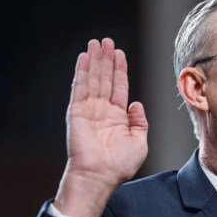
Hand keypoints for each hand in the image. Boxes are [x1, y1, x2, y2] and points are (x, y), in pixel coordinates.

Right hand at [54, 38, 147, 216]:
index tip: (119, 53)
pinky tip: (84, 58)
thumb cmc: (120, 165)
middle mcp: (102, 112)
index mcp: (117, 118)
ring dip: (94, 61)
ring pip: (93, 79)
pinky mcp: (76, 112)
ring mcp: (89, 111)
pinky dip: (82, 72)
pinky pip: (80, 88)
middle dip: (106, 60)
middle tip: (106, 41)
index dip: (119, 70)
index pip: (118, 87)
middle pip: (105, 79)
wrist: (100, 175)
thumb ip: (139, 122)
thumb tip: (136, 104)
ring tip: (95, 43)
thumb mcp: (139, 142)